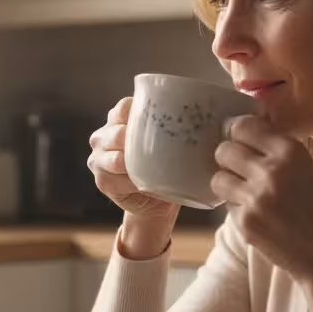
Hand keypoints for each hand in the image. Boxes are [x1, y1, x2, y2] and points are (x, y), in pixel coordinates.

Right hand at [88, 98, 179, 258]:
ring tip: (150, 167)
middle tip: (161, 149)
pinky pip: (113, 178)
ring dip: (132, 163)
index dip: (139, 114)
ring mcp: (99, 159)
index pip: (123, 108)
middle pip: (116, 132)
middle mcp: (103, 136)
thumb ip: (176, 128)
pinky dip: (130, 181)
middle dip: (136, 140)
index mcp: (119, 120)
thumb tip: (214, 116)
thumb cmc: (166, 167)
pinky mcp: (102, 181)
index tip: (163, 125)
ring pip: (112, 157)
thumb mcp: (171, 143)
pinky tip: (142, 183)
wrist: (158, 203)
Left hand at [211, 116, 312, 311]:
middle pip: (224, 150)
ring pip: (218, 178)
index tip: (239, 142)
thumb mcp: (307, 170)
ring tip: (246, 194)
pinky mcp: (245, 222)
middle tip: (239, 170)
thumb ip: (277, 151)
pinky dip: (237, 209)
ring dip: (228, 185)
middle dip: (228, 160)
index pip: (242, 126)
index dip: (236, 134)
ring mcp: (256, 198)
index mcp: (290, 152)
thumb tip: (241, 131)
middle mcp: (271, 170)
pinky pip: (226, 205)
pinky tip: (257, 216)